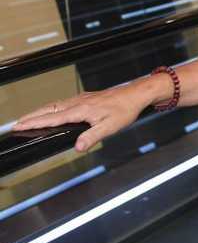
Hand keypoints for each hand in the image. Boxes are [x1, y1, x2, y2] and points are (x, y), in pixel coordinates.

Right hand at [13, 88, 147, 151]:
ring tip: (28, 118)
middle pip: (48, 109)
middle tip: (17, 123)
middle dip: (31, 116)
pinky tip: (51, 111)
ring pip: (54, 105)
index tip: (19, 126)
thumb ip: (92, 137)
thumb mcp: (110, 127)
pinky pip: (63, 102)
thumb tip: (78, 147)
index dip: (34, 123)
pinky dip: (51, 108)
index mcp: (80, 110)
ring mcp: (81, 99)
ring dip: (40, 111)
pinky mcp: (85, 98)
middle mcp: (77, 103)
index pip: (52, 118)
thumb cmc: (124, 110)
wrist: (135, 95)